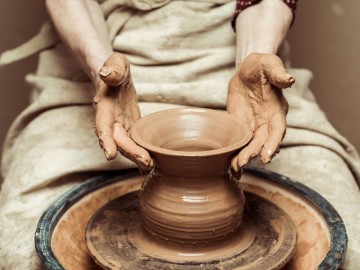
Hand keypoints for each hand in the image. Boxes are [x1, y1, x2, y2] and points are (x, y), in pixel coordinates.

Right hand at [93, 53, 153, 172]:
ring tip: (150, 167)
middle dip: (131, 152)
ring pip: (127, 146)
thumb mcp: (116, 63)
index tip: (110, 155)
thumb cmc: (115, 68)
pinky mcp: (129, 128)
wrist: (115, 77)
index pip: (103, 125)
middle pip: (118, 140)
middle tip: (146, 162)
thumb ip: (113, 68)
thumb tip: (107, 74)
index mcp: (104, 106)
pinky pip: (134, 143)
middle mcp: (110, 120)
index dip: (106, 140)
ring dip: (137, 157)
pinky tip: (151, 165)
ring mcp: (120, 126)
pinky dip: (141, 153)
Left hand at [227, 53, 294, 174]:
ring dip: (243, 157)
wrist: (247, 71)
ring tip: (235, 169)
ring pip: (250, 146)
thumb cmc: (261, 66)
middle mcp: (266, 122)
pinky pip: (239, 142)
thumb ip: (278, 73)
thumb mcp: (269, 65)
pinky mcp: (240, 126)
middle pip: (262, 142)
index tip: (267, 156)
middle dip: (253, 153)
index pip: (277, 130)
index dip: (273, 144)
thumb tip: (289, 80)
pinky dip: (235, 154)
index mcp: (276, 110)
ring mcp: (253, 126)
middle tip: (241, 163)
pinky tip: (229, 167)